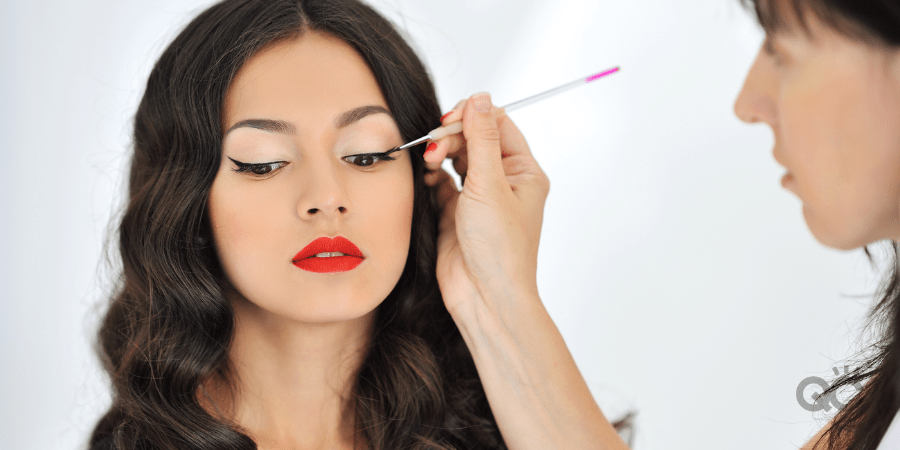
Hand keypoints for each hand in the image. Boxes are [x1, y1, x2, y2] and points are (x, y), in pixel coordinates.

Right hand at [423, 92, 549, 320]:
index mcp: (524, 173)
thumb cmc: (500, 251)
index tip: (448, 120)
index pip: (498, 125)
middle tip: (433, 145)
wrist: (485, 297)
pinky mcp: (458, 212)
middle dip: (451, 136)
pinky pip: (442, 180)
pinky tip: (426, 175)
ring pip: (457, 157)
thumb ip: (481, 139)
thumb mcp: (490, 186)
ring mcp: (480, 197)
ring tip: (429, 161)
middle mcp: (504, 182)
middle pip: (475, 138)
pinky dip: (432, 173)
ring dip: (440, 153)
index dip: (473, 116)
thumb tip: (480, 99)